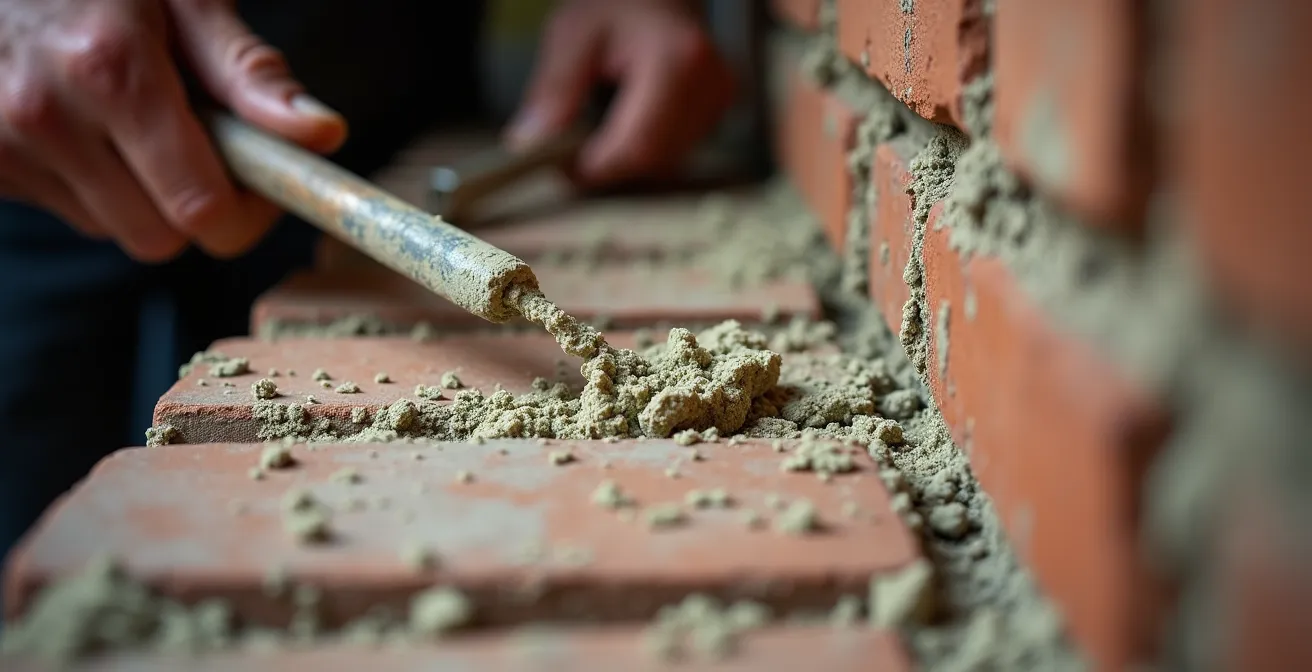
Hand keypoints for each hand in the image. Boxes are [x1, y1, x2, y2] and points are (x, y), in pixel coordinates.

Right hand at [0, 0, 346, 260]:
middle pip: (159, 236)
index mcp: (110, 68)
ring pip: (113, 229)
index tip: (259, 185)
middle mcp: (46, 112)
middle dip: (193, 205)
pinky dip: (90, 185)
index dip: (245, 213)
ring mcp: (3, 143)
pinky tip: (86, 128)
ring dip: (140, 195)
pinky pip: (67, 211)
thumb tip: (322, 134)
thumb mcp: (182, 1)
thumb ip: (249, 72)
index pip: (201, 207)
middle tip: (201, 149)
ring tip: (131, 123)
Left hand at [506, 0, 734, 187]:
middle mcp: (710, 84)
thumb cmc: (615, 6)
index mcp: (678, 59)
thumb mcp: (572, 33)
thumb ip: (555, 86)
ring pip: (666, 162)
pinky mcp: (716, 112)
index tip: (564, 170)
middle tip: (568, 162)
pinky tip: (621, 130)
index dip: (600, 166)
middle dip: (609, 168)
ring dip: (625, 162)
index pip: (640, 140)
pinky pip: (676, 152)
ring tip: (592, 142)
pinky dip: (643, 152)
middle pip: (656, 158)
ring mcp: (719, 100)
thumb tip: (532, 140)